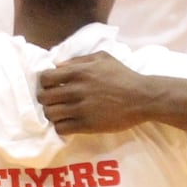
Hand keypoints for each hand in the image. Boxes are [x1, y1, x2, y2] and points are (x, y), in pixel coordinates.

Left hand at [37, 52, 153, 134]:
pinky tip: (68, 123)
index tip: (51, 86)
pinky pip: (61, 128)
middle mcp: (76, 90)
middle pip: (44, 98)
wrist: (142, 98)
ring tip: (60, 113)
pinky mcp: (86, 125)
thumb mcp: (103, 58)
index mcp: (79, 72)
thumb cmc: (123, 76)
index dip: (45, 82)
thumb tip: (58, 66)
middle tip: (53, 101)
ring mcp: (80, 109)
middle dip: (45, 99)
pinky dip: (61, 126)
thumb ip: (79, 60)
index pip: (46, 78)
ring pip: (50, 114)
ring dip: (52, 114)